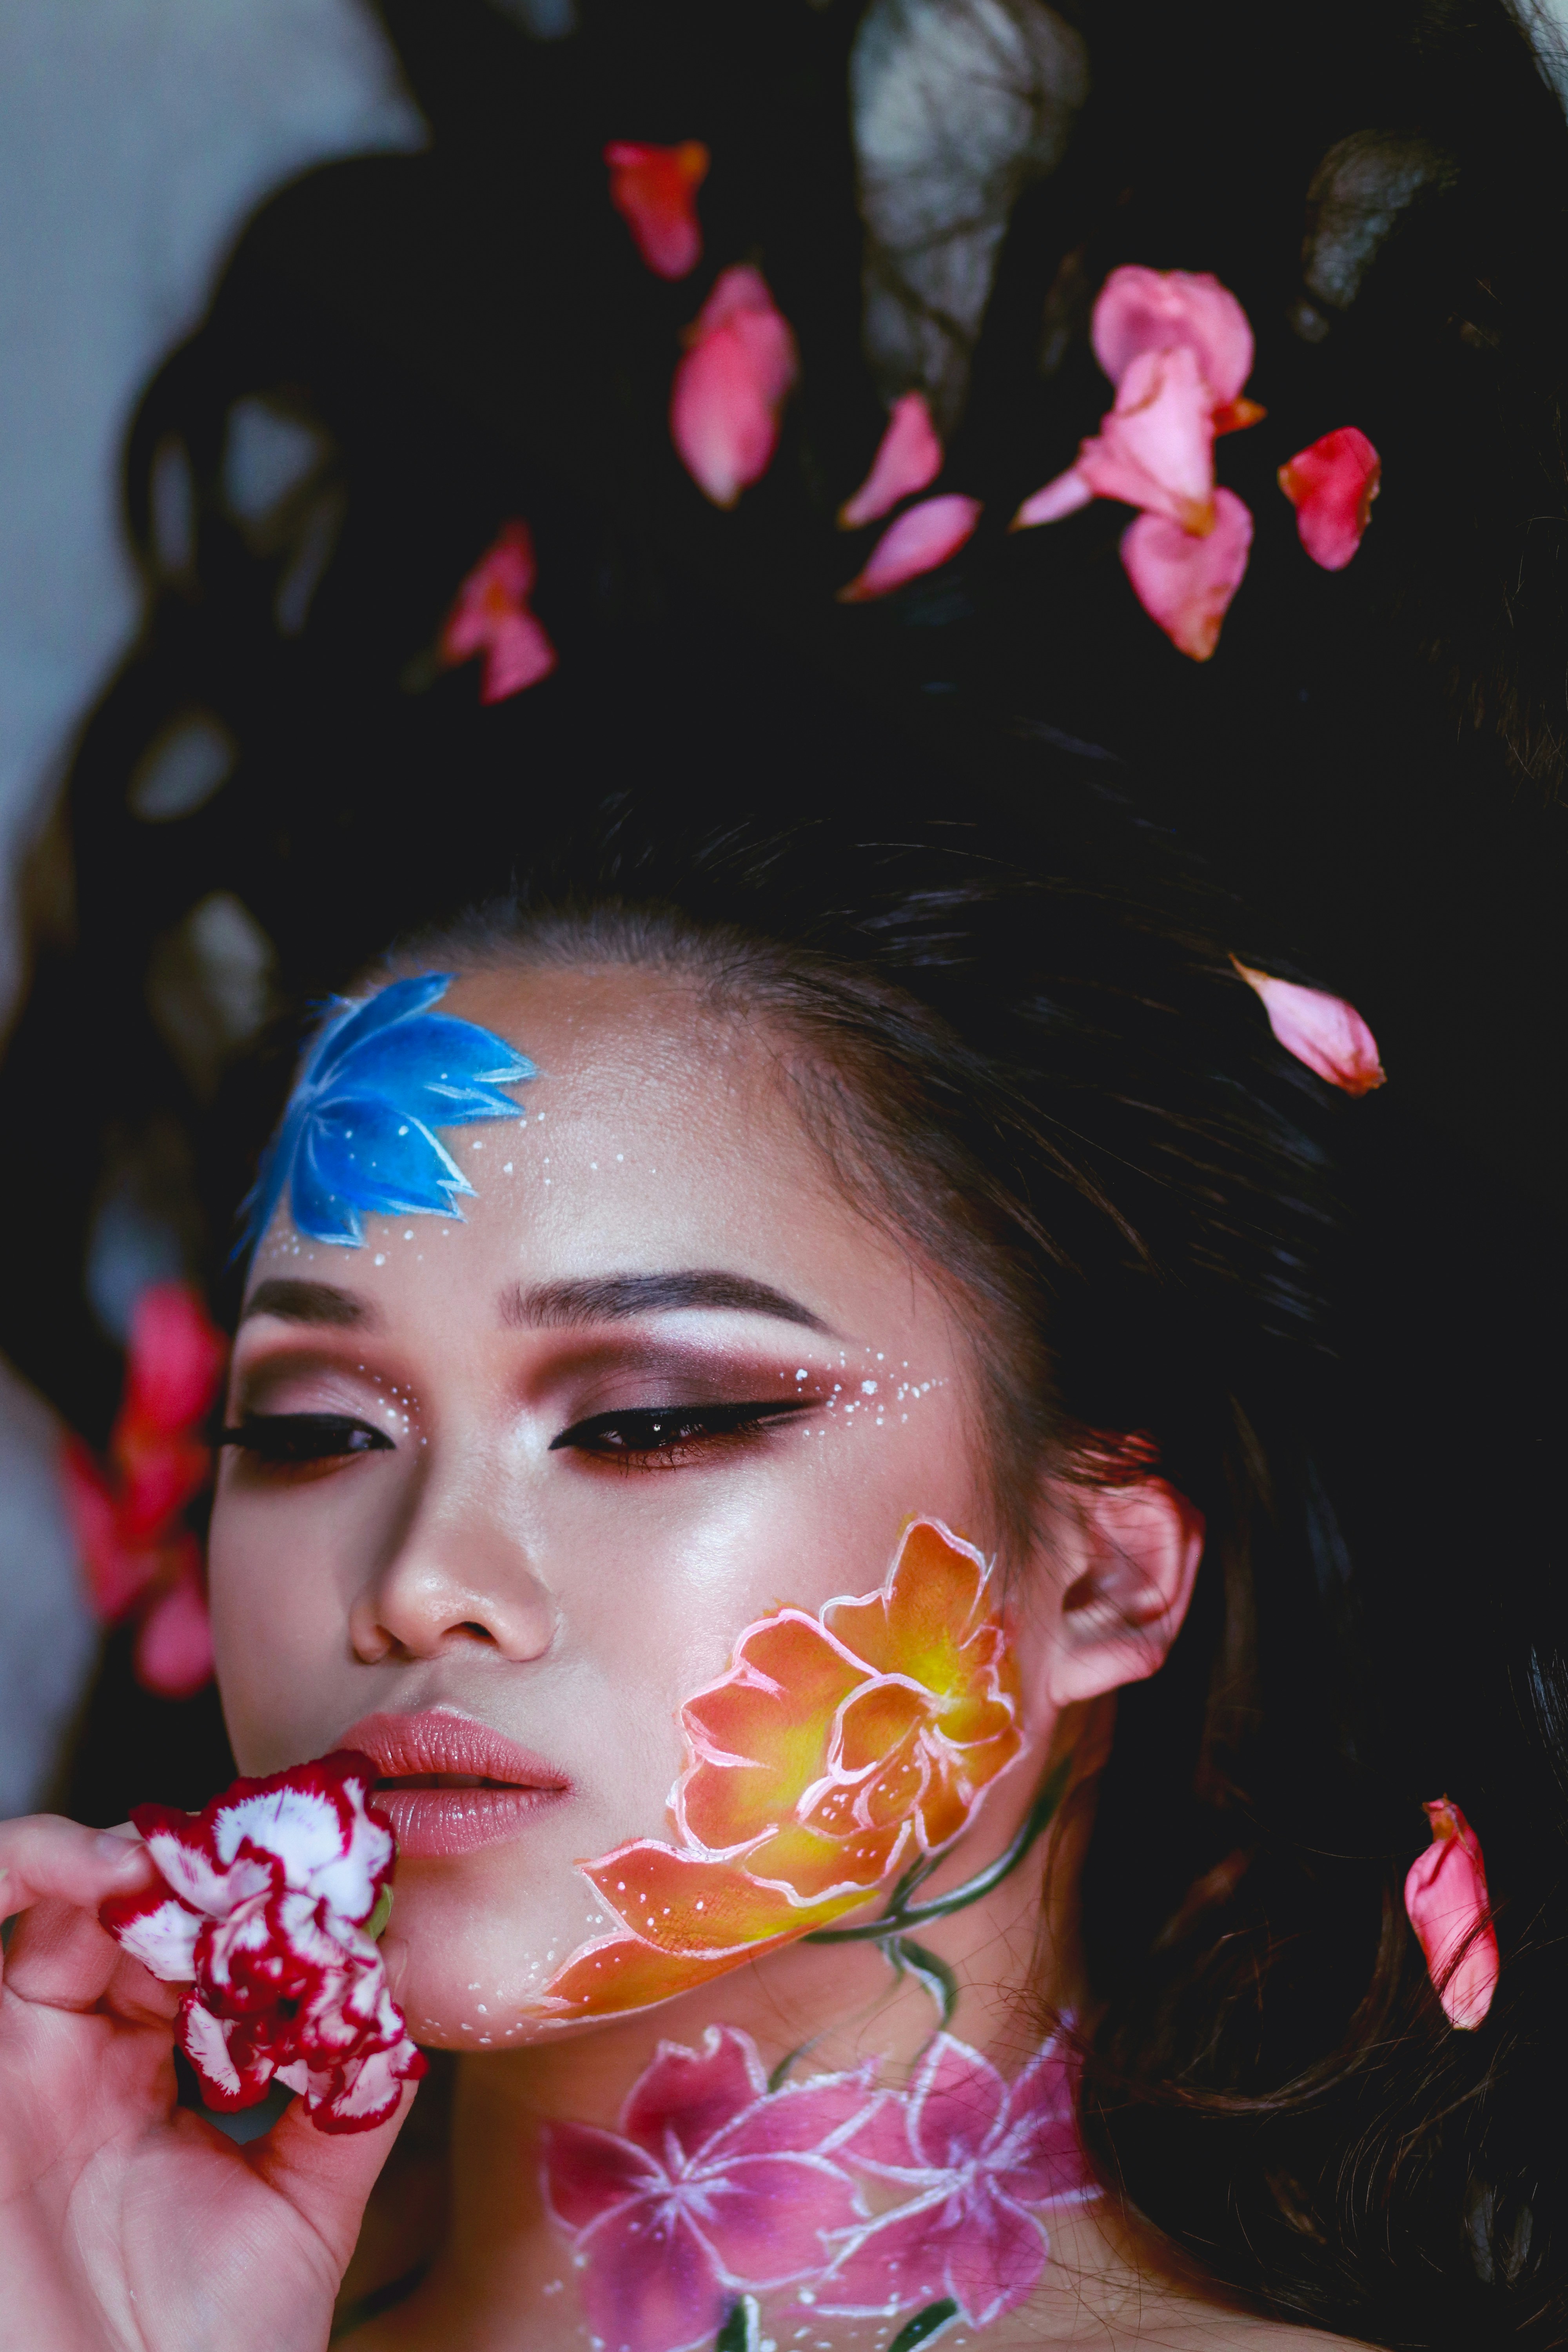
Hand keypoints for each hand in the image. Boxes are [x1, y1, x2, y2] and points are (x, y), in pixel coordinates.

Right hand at [0, 1813, 413, 2351]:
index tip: (331, 1871)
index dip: (258, 1900)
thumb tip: (398, 1988)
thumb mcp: (307, 2208)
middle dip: (199, 1868)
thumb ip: (352, 2098)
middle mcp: (84, 2061)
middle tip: (265, 1857)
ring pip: (56, 1902)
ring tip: (181, 1857)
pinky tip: (104, 1872)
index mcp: (155, 2083)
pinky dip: (29, 1869)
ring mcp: (25, 2066)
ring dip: (119, 1855)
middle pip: (132, 1909)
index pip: (202, 1947)